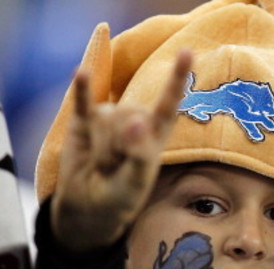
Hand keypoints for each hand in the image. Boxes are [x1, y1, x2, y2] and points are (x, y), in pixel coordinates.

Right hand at [51, 50, 191, 251]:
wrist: (89, 206)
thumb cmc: (122, 196)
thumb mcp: (137, 181)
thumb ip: (141, 154)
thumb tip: (137, 122)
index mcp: (156, 132)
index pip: (169, 102)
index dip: (177, 78)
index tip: (187, 53)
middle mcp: (134, 119)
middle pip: (128, 115)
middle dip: (120, 146)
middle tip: (117, 168)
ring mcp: (108, 117)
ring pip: (106, 118)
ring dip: (102, 148)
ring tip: (104, 164)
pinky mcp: (84, 120)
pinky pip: (82, 100)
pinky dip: (82, 89)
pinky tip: (81, 74)